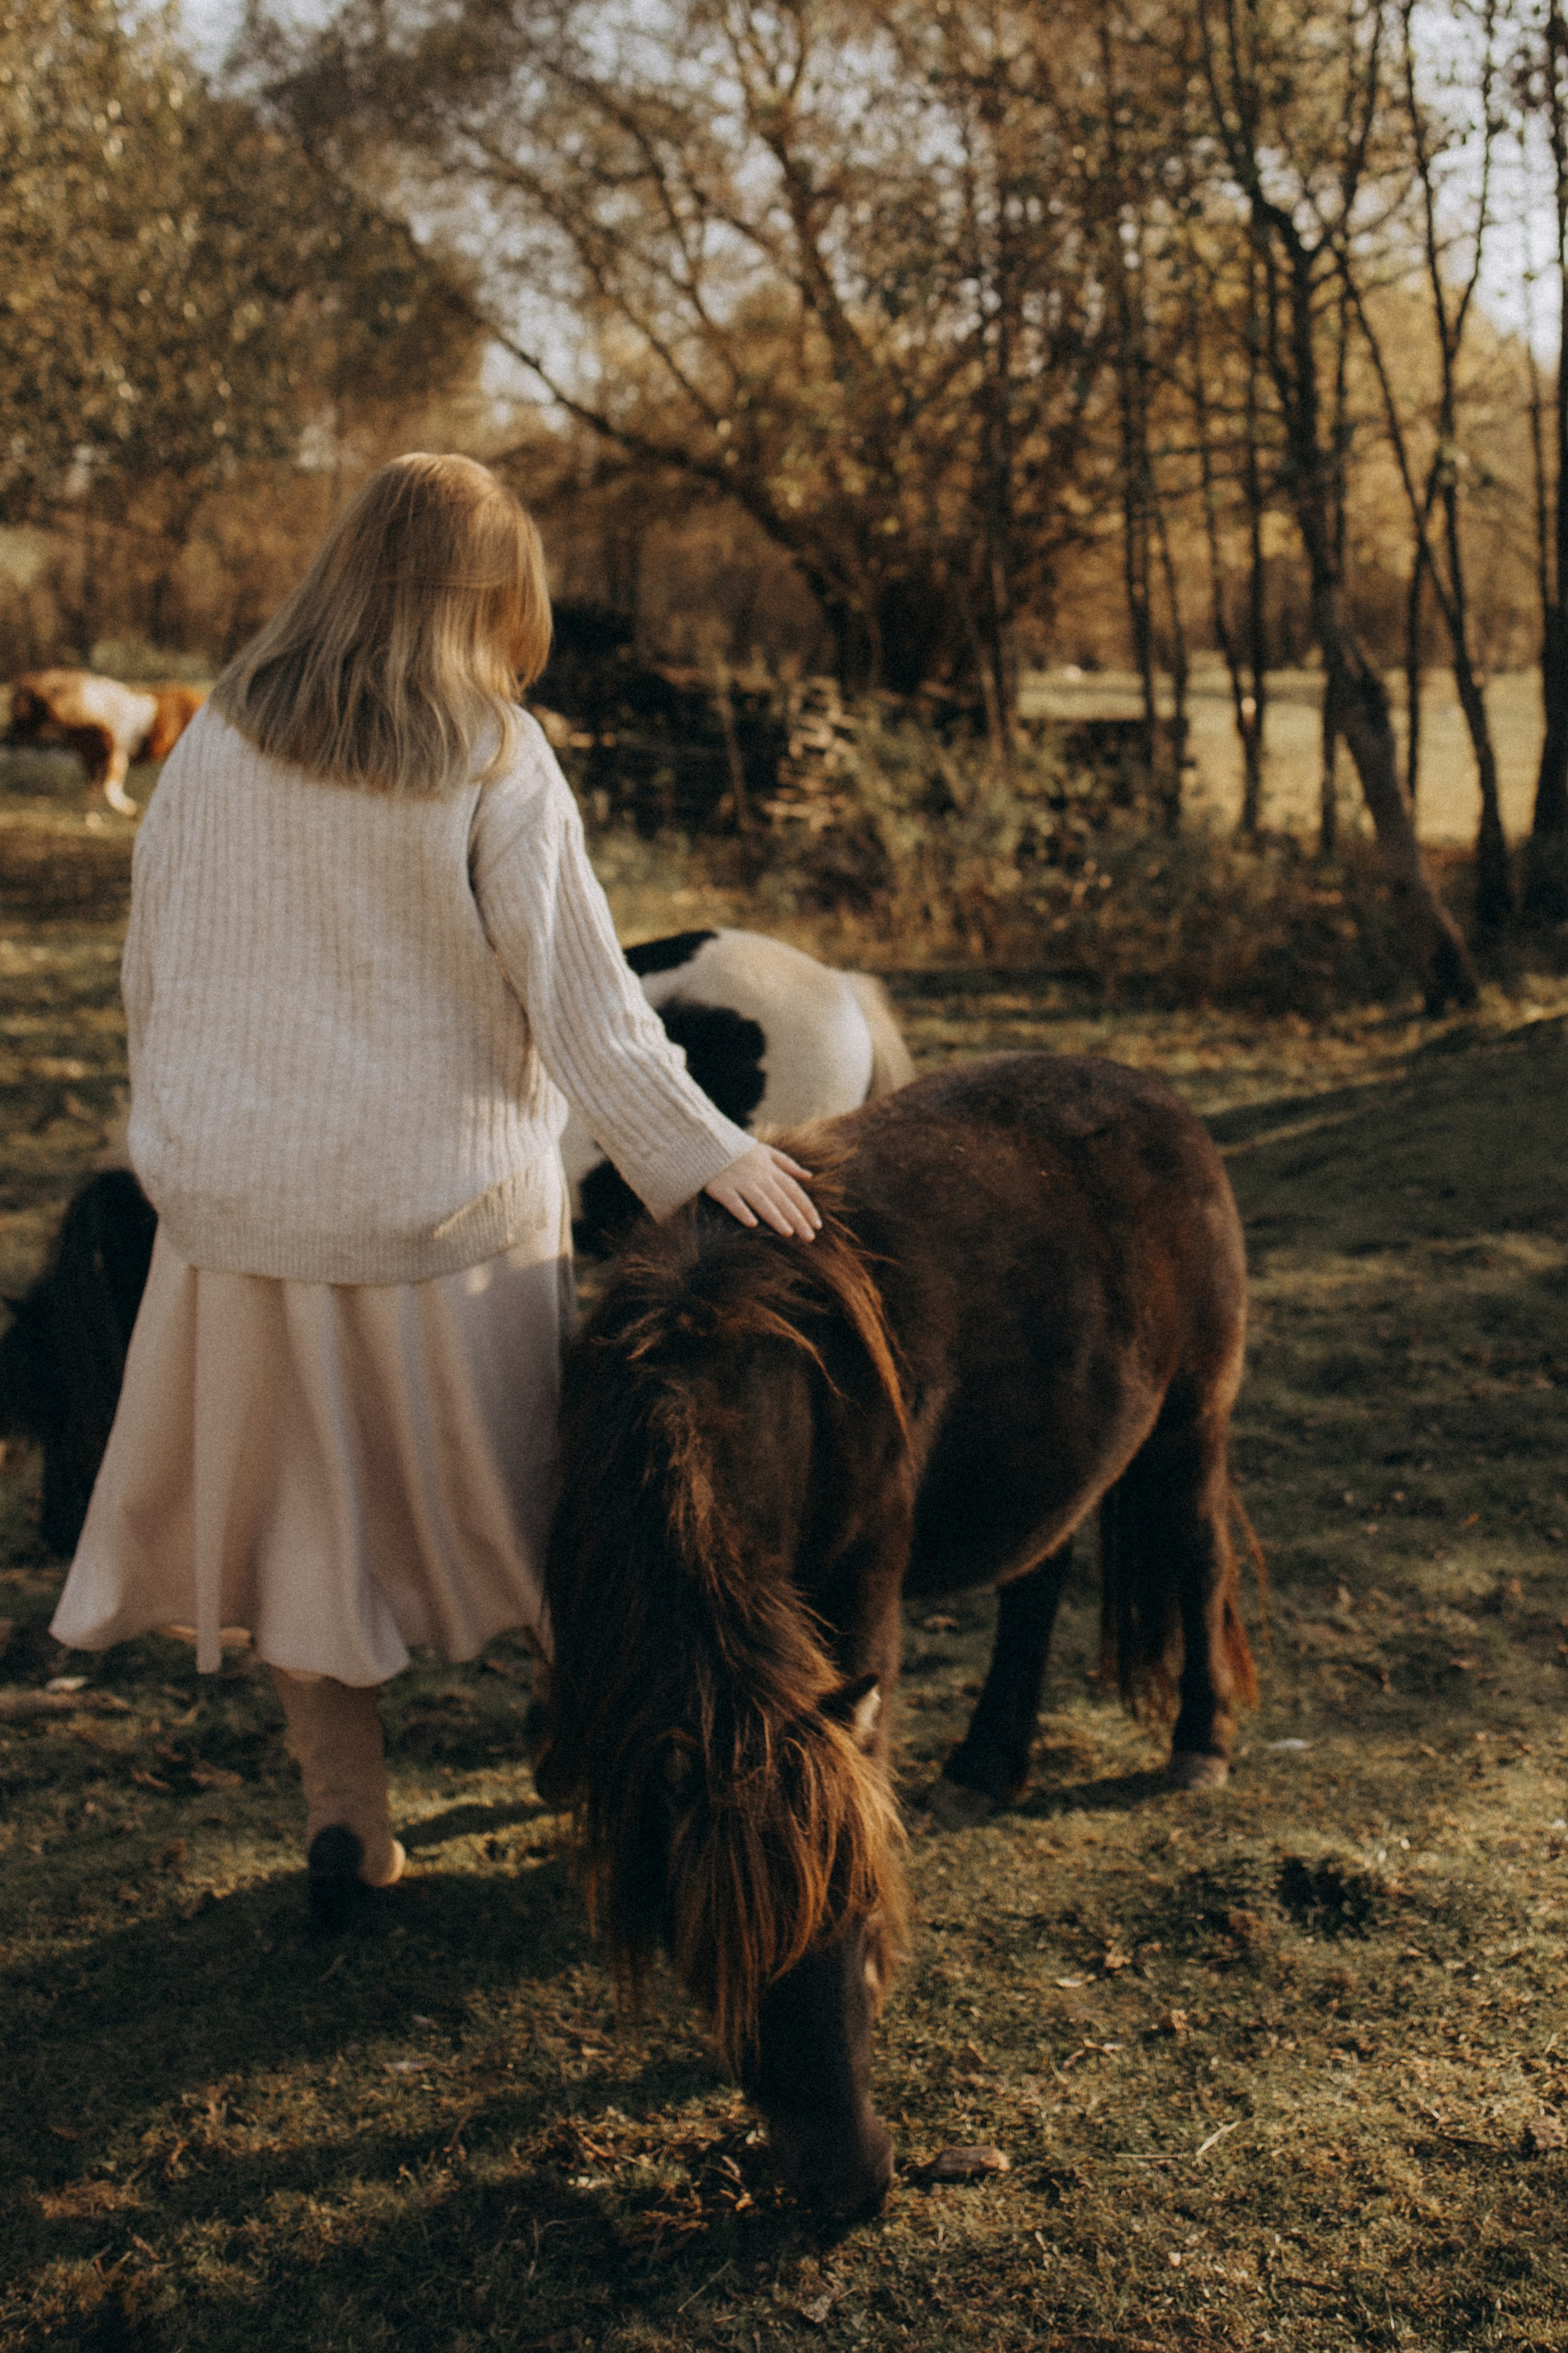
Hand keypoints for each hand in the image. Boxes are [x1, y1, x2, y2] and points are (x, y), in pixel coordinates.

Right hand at [705, 1143, 820, 1240]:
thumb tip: (809, 1176)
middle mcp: (758, 1176)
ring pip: (761, 1201)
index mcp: (771, 1169)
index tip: (817, 1224)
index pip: (793, 1190)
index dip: (806, 1207)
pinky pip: (733, 1201)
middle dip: (797, 1218)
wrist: (708, 1143)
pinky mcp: (721, 1187)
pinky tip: (752, 1224)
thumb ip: (788, 1164)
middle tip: (809, 1237)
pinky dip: (742, 1211)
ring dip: (775, 1217)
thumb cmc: (740, 1151)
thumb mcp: (766, 1151)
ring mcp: (740, 1182)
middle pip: (781, 1199)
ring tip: (788, 1233)